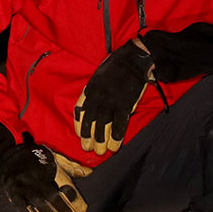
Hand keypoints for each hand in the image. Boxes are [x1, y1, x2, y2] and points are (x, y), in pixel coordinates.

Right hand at [0, 137, 90, 211]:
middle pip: (52, 195)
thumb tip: (88, 172)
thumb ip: (71, 166)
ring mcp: (24, 184)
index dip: (75, 198)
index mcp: (50, 169)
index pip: (65, 184)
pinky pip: (19, 204)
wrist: (8, 150)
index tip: (82, 210)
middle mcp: (37, 177)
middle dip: (64, 210)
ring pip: (38, 202)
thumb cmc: (35, 156)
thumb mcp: (55, 157)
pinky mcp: (12, 190)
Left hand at [74, 39, 154, 154]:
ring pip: (103, 125)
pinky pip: (119, 124)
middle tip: (88, 149)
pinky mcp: (124, 105)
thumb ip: (94, 92)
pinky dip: (117, 136)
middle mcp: (97, 97)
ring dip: (101, 140)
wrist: (132, 60)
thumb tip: (92, 107)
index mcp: (89, 90)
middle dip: (89, 137)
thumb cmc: (115, 67)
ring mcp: (111, 102)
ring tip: (101, 151)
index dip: (80, 125)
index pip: (80, 111)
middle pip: (90, 121)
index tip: (80, 135)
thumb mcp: (97, 77)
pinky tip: (115, 145)